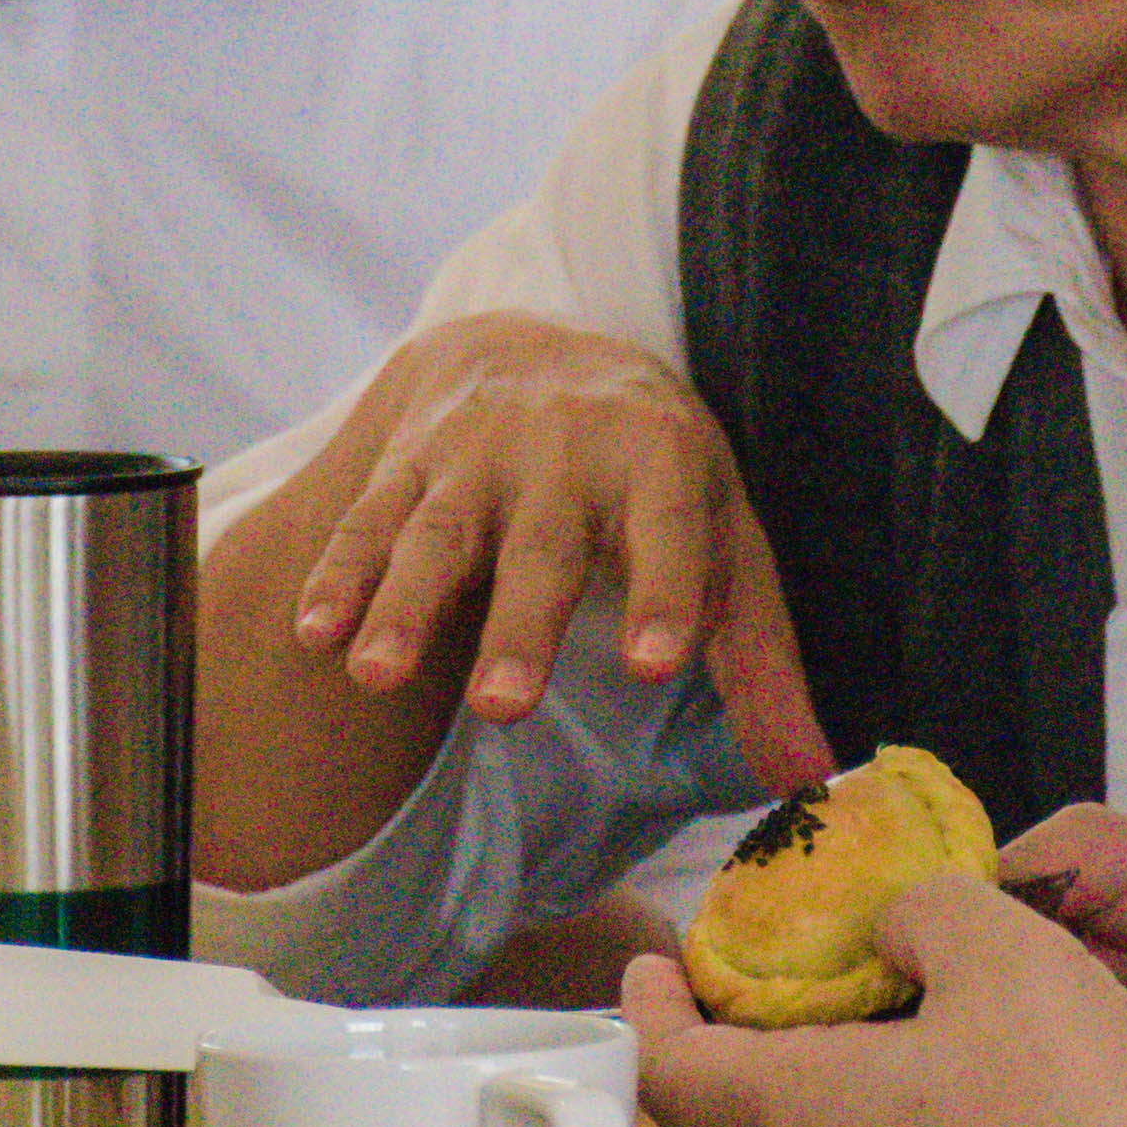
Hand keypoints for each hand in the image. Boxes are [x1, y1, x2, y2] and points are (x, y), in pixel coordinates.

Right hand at [281, 314, 829, 785]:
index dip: (665, 594)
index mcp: (661, 459)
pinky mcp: (405, 463)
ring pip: (435, 533)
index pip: (670, 530)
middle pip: (540, 547)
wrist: (535, 347)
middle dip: (520, 627)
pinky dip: (336, 575)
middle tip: (504, 709)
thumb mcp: (724, 541)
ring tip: (378, 678)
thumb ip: (758, 660)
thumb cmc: (653, 477)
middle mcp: (565, 448)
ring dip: (403, 606)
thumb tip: (809, 779)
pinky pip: (367, 521)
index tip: (654, 665)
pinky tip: (317, 635)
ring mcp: (475, 453)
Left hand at [624, 875, 1126, 1126]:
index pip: (670, 1069)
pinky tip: (926, 1099)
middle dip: (721, 1047)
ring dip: (794, 1095)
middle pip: (719, 1120)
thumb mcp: (1001, 948)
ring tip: (848, 1030)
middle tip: (756, 986)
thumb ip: (922, 909)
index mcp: (793, 1114)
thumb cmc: (1074, 1110)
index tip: (655, 964)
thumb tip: (896, 927)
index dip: (651, 1008)